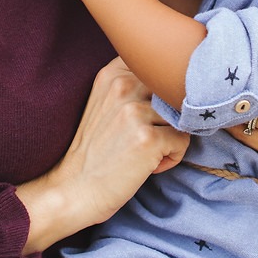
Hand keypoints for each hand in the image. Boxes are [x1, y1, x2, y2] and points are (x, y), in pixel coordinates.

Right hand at [15, 58, 188, 254]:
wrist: (74, 190)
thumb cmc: (95, 150)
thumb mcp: (105, 103)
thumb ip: (132, 83)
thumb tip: (175, 77)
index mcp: (112, 74)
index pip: (160, 68)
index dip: (162, 92)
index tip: (147, 113)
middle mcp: (123, 86)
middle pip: (174, 91)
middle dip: (169, 115)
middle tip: (148, 137)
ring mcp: (136, 111)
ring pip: (182, 116)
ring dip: (172, 136)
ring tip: (148, 152)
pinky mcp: (148, 138)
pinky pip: (184, 140)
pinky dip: (172, 157)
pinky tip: (149, 166)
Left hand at [234, 0, 257, 198]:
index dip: (250, 51)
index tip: (240, 39)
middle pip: (249, 87)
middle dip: (237, 73)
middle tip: (222, 57)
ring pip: (241, 112)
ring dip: (232, 98)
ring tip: (223, 81)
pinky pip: (244, 136)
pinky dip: (233, 121)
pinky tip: (228, 106)